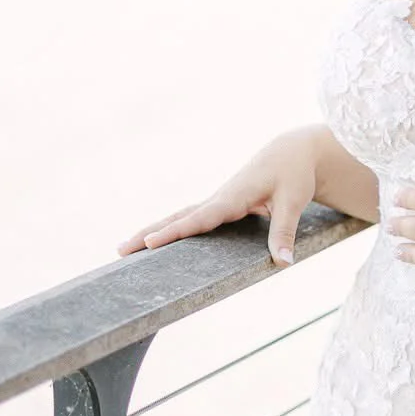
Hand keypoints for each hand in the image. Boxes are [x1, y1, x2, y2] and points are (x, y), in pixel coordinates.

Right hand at [117, 129, 320, 266]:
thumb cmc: (293, 175)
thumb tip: (283, 263)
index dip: (175, 232)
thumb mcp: (293, 202)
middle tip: (121, 250)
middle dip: (149, 233)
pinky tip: (155, 242)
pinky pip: (189, 218)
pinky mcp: (220, 205)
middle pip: (178, 218)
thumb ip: (284, 232)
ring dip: (153, 230)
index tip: (150, 243)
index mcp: (233, 197)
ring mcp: (217, 201)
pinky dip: (170, 229)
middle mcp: (219, 199)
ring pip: (179, 217)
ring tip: (124, 248)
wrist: (292, 152)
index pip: (199, 219)